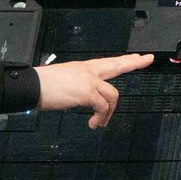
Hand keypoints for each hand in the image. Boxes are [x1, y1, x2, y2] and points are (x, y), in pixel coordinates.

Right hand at [35, 53, 153, 127]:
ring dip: (110, 112)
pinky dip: (100, 118)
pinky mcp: (86, 93)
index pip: (109, 62)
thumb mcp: (64, 79)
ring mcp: (89, 81)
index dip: (126, 60)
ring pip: (113, 95)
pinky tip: (94, 123)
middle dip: (134, 62)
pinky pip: (102, 107)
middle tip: (148, 59)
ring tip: (101, 122)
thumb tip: (86, 97)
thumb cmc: (43, 85)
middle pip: (117, 65)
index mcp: (83, 68)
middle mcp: (88, 71)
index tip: (139, 56)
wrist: (32, 86)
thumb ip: (78, 84)